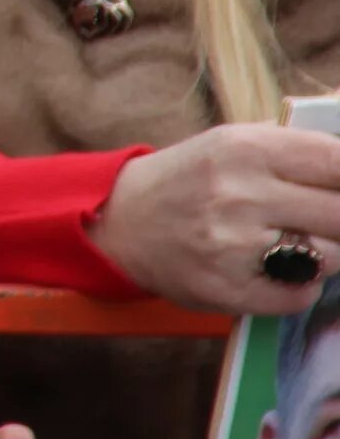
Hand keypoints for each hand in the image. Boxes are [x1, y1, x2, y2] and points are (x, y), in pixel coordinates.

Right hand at [85, 123, 339, 314]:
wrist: (120, 221)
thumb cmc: (189, 178)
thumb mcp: (232, 143)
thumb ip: (294, 151)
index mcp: (243, 149)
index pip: (335, 161)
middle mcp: (239, 194)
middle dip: (338, 220)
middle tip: (325, 221)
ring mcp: (233, 245)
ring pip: (329, 258)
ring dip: (324, 254)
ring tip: (294, 244)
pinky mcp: (229, 288)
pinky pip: (301, 295)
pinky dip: (300, 286)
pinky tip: (277, 270)